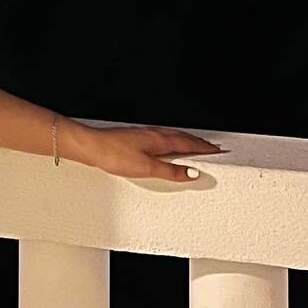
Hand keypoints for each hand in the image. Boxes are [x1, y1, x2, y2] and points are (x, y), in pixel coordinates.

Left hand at [76, 124, 223, 181]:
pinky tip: (165, 147)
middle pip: (182, 137)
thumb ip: (170, 171)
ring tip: (193, 146)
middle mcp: (154, 134)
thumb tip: (191, 173)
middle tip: (211, 147)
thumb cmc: (114, 155)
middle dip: (198, 142)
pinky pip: (161, 138)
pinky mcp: (134, 137)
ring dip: (185, 141)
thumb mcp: (146, 168)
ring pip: (171, 136)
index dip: (204, 148)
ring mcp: (144, 134)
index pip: (189, 144)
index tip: (218, 151)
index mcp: (160, 140)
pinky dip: (171, 141)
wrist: (90, 146)